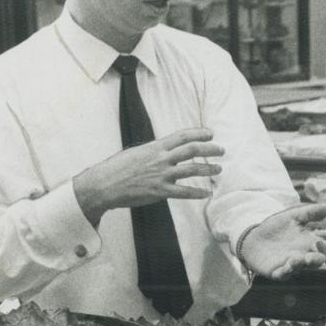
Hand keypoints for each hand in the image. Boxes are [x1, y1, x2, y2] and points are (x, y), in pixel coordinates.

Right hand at [73, 128, 223, 224]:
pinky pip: (184, 192)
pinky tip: (207, 193)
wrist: (104, 184)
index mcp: (155, 147)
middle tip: (221, 150)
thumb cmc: (117, 169)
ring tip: (219, 168)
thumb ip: (153, 153)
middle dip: (210, 149)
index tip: (210, 133)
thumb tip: (165, 153)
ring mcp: (161, 175)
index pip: (182, 136)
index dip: (199, 133)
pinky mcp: (160, 191)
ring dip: (208, 168)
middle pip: (192, 150)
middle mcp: (161, 158)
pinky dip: (197, 192)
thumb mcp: (136, 154)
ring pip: (192, 169)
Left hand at [239, 204, 325, 278]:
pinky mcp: (277, 272)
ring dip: (303, 263)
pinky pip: (284, 274)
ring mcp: (290, 265)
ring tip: (304, 258)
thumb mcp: (293, 216)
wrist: (253, 236)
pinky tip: (289, 264)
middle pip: (315, 260)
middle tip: (321, 256)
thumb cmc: (276, 227)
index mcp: (309, 243)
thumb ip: (310, 212)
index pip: (325, 249)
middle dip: (319, 259)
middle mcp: (303, 256)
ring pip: (301, 267)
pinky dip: (287, 270)